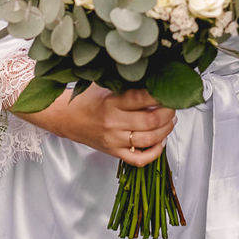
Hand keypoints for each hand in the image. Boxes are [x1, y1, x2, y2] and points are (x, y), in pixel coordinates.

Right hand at [14, 85, 175, 166]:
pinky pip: (139, 160)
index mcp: (111, 102)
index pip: (142, 98)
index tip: (169, 90)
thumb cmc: (87, 99)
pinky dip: (154, 153)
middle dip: (169, 113)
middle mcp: (114, 123)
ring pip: (149, 140)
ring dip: (166, 131)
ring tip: (170, 121)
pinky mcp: (113, 152)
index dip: (161, 95)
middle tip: (173, 106)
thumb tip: (155, 79)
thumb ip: (126, 85)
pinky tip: (160, 142)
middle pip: (151, 121)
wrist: (65, 118)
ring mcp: (114, 140)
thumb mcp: (105, 86)